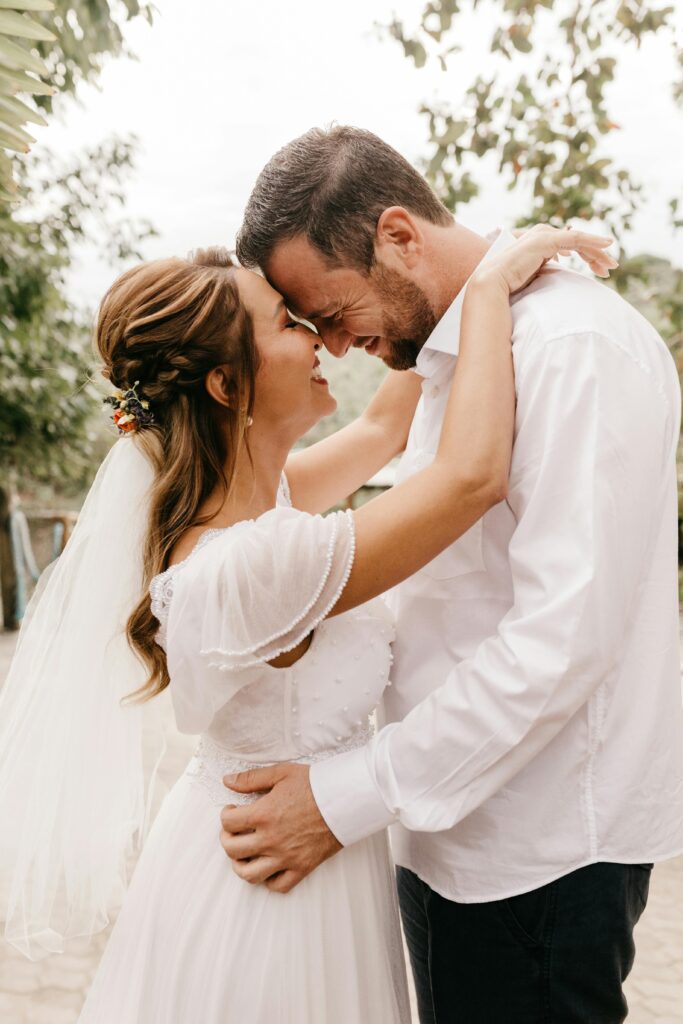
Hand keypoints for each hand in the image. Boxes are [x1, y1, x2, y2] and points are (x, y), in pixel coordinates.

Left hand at [219, 763, 341, 892]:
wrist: (345, 799)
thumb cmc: (314, 784)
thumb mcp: (281, 773)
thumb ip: (251, 778)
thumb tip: (227, 781)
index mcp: (264, 814)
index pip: (228, 823)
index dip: (225, 814)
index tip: (232, 810)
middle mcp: (271, 839)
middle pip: (232, 850)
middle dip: (227, 839)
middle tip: (233, 831)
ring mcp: (286, 857)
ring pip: (249, 875)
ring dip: (240, 865)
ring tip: (245, 853)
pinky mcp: (301, 867)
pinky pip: (278, 885)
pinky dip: (268, 880)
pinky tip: (268, 865)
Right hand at [473, 223, 617, 295]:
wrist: (494, 283)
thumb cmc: (510, 284)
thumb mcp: (535, 276)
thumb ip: (548, 270)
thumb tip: (560, 276)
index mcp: (541, 243)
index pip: (570, 246)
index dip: (588, 256)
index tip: (600, 270)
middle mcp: (543, 234)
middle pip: (577, 242)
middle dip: (596, 255)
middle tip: (611, 267)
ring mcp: (544, 235)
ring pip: (579, 240)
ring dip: (598, 251)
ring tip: (612, 264)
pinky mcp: (546, 240)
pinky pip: (575, 239)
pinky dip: (592, 241)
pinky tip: (607, 245)